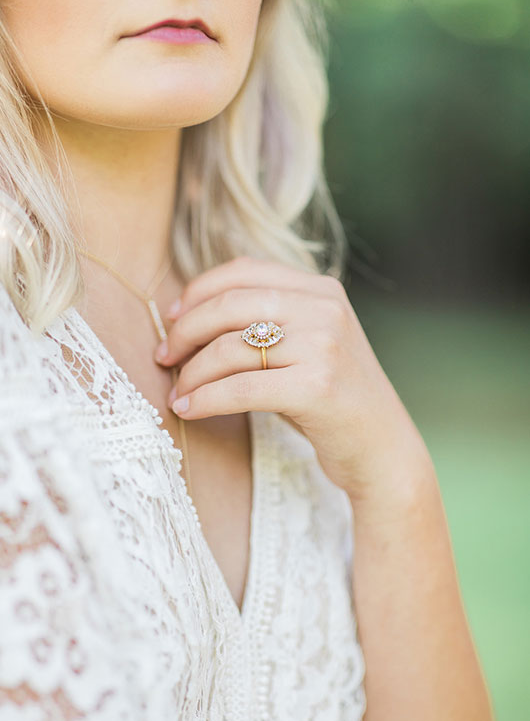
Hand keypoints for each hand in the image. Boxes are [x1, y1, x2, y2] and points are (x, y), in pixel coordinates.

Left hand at [155, 255, 429, 499]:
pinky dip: (205, 398)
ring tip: (176, 392)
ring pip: (230, 348)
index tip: (171, 319)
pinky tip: (188, 410)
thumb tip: (188, 317)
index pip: (245, 270)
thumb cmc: (332, 400)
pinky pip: (241, 388)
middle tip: (163, 357)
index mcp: (321, 290)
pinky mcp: (317, 387)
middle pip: (230, 305)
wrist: (383, 450)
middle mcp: (325, 309)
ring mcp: (324, 346)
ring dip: (191, 372)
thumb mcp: (308, 346)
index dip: (198, 290)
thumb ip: (268, 322)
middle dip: (185, 331)